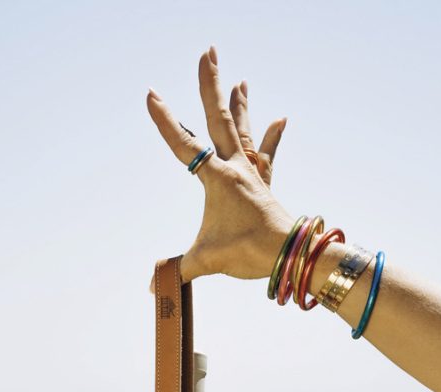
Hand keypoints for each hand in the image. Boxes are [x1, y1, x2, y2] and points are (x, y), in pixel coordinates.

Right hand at [147, 46, 294, 287]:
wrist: (289, 254)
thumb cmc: (248, 252)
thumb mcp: (206, 260)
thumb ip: (177, 269)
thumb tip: (151, 289)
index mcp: (218, 178)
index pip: (185, 144)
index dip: (166, 121)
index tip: (151, 94)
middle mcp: (236, 167)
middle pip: (219, 118)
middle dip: (211, 84)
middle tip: (208, 51)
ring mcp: (252, 174)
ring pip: (242, 130)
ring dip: (239, 104)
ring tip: (239, 79)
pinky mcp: (264, 186)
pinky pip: (267, 155)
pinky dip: (271, 138)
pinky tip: (281, 118)